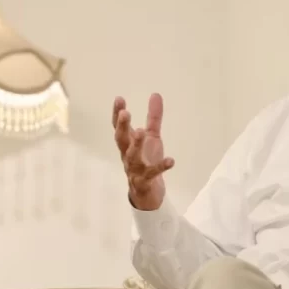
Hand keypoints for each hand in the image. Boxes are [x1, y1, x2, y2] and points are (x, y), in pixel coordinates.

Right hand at [112, 93, 174, 210]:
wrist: (148, 193)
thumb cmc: (147, 161)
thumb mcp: (152, 137)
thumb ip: (153, 118)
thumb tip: (156, 94)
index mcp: (128, 144)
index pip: (119, 127)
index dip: (117, 114)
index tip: (119, 99)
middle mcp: (127, 155)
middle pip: (121, 140)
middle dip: (122, 126)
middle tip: (125, 113)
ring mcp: (135, 169)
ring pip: (132, 157)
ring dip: (135, 144)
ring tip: (141, 132)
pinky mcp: (145, 181)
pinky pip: (152, 174)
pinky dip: (161, 167)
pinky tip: (170, 161)